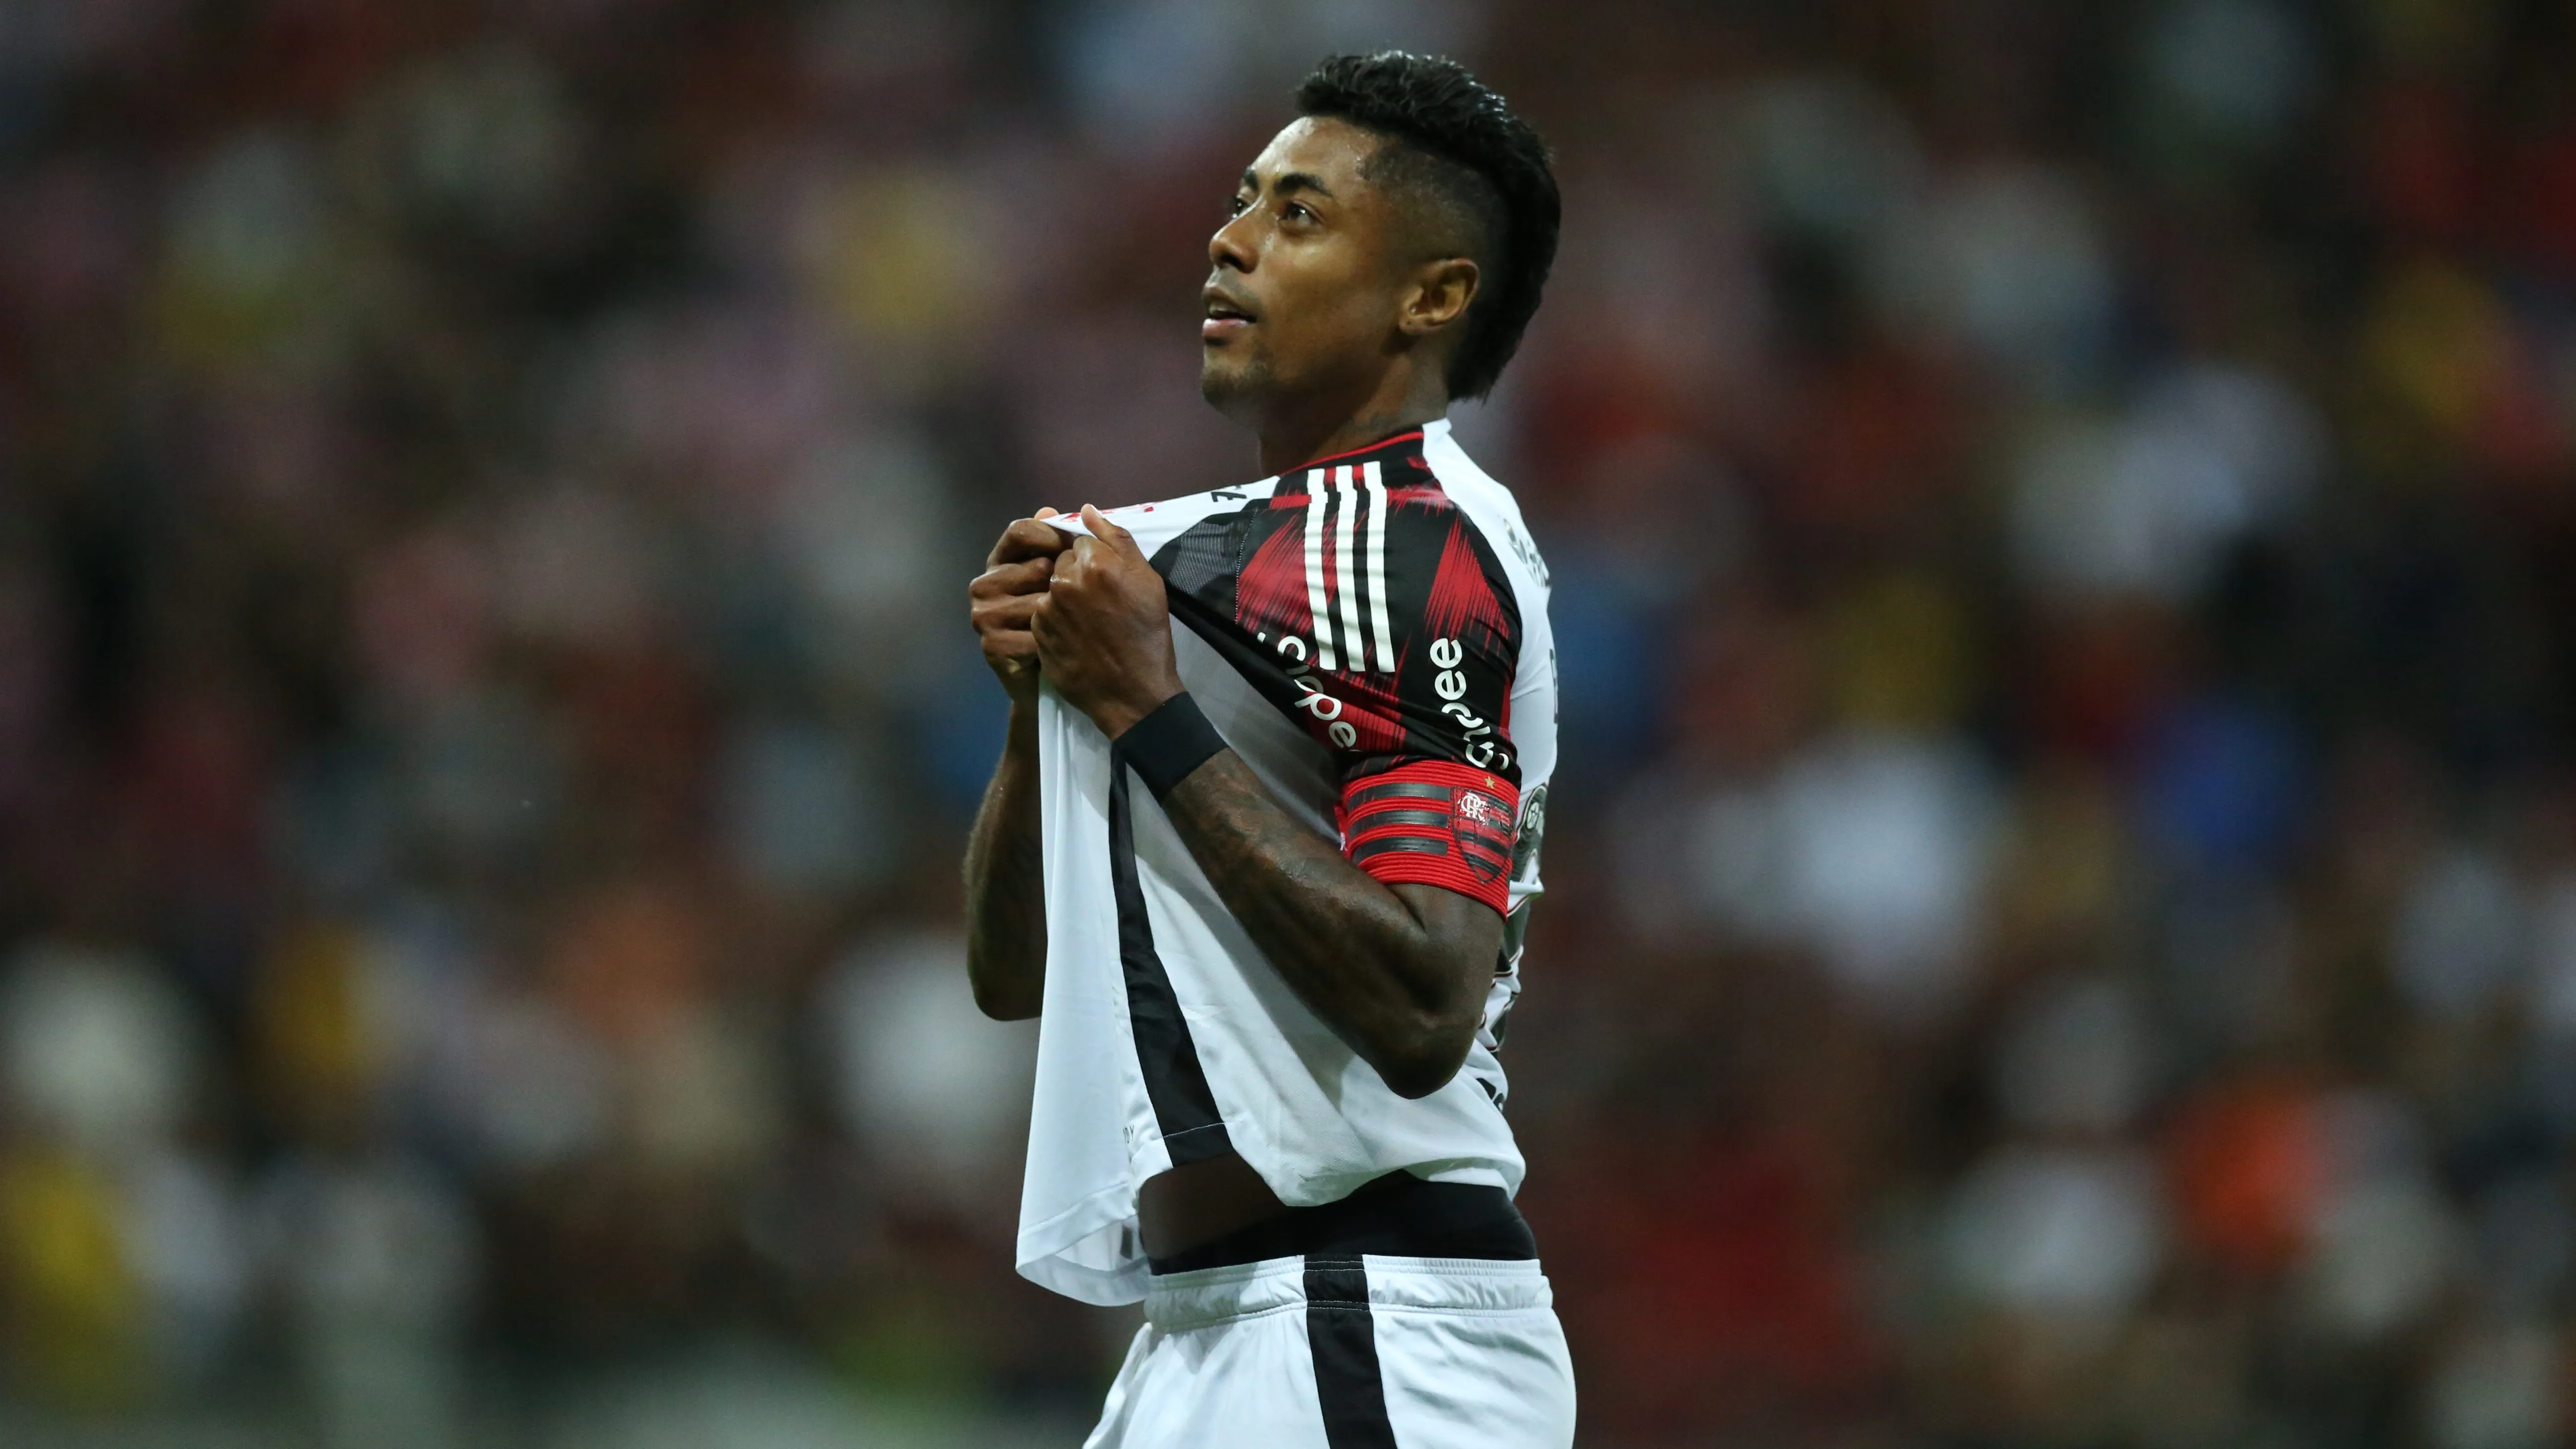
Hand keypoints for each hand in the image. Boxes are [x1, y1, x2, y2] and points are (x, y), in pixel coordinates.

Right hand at [970, 508, 1069, 706]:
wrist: (1054, 678)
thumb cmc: (1064, 621)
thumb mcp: (1062, 579)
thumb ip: (1057, 544)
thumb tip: (1048, 508)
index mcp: (1000, 561)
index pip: (1020, 531)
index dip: (1053, 535)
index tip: (1081, 548)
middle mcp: (984, 585)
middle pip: (1034, 567)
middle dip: (1064, 582)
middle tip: (1085, 598)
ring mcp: (983, 617)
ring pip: (1038, 603)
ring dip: (1064, 616)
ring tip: (1077, 626)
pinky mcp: (992, 647)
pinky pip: (1035, 635)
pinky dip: (1057, 642)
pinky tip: (1065, 647)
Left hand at [1031, 505, 1182, 738]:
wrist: (1132, 692)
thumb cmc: (1147, 634)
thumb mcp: (1147, 581)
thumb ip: (1116, 539)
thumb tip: (1087, 509)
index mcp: (1096, 563)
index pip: (1081, 541)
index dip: (1095, 558)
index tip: (1107, 579)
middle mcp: (1065, 581)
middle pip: (1063, 562)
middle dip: (1077, 574)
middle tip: (1100, 602)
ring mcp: (1048, 608)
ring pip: (1051, 587)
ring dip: (1065, 597)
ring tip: (1089, 622)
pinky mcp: (1037, 633)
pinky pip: (1043, 613)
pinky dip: (1056, 620)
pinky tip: (1076, 636)